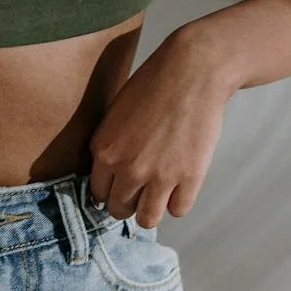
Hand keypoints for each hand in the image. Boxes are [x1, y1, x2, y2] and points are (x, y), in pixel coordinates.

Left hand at [87, 32, 235, 228]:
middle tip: (142, 192)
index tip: (122, 189)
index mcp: (105, 151)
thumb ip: (111, 147)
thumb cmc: (155, 85)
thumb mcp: (116, 115)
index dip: (111, 192)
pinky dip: (179, 202)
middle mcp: (126, 168)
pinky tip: (181, 186)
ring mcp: (158, 176)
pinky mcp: (188, 177)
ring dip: (151, 211)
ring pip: (146, 219)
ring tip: (160, 197)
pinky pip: (178, 210)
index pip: (98, 193)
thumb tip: (113, 176)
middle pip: (119, 209)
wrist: (192, 71)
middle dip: (130, 204)